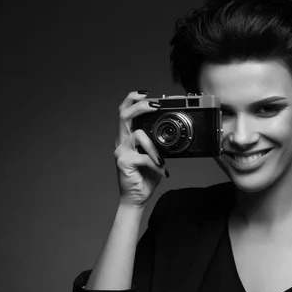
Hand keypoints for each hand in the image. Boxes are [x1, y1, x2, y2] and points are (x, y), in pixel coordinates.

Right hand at [114, 90, 166, 207]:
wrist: (136, 198)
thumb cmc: (145, 176)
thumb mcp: (154, 155)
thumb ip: (156, 143)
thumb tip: (170, 132)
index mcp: (127, 137)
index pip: (125, 111)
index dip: (133, 99)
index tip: (146, 94)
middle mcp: (121, 141)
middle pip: (124, 115)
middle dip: (140, 105)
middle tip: (155, 104)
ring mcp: (121, 151)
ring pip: (138, 135)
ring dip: (153, 146)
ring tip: (162, 158)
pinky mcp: (124, 162)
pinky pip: (144, 157)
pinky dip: (156, 164)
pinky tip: (162, 171)